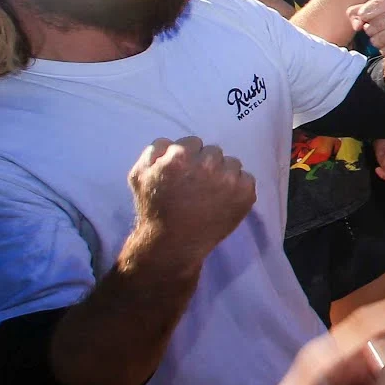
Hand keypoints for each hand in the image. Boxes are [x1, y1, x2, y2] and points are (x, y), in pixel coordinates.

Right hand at [126, 138, 256, 269]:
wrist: (173, 242)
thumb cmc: (154, 208)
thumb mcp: (138, 175)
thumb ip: (154, 150)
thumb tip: (172, 141)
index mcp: (180, 157)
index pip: (193, 142)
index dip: (187, 157)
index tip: (184, 172)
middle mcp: (207, 164)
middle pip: (213, 151)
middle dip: (205, 164)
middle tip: (196, 184)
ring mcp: (229, 179)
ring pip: (232, 163)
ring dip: (223, 173)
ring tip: (210, 193)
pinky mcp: (245, 193)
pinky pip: (246, 178)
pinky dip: (238, 187)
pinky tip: (223, 200)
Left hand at [347, 0, 384, 62]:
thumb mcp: (381, 11)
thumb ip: (360, 12)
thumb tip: (355, 24)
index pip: (365, 11)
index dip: (363, 20)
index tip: (368, 21)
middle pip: (371, 28)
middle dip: (373, 33)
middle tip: (384, 31)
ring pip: (378, 41)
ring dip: (380, 44)